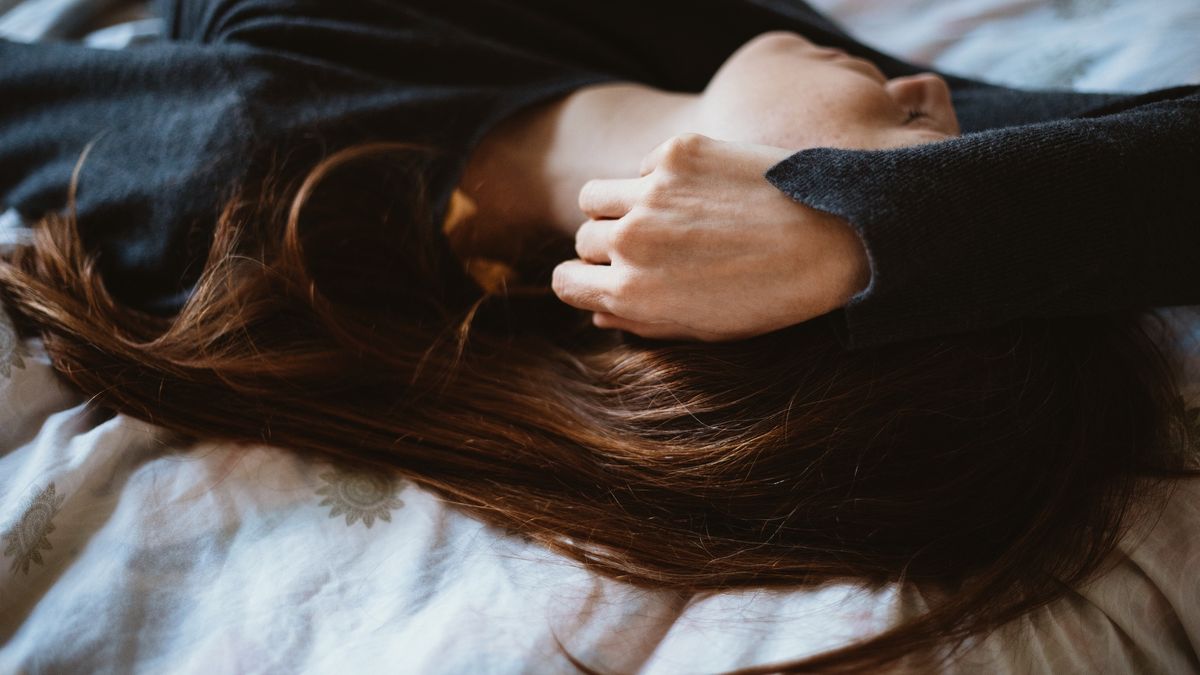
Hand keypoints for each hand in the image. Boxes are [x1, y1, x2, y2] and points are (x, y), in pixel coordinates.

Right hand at [551, 133, 870, 340]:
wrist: (836, 238)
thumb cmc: (773, 295)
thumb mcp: (704, 328)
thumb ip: (643, 321)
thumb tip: (602, 312)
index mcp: (631, 292)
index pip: (564, 282)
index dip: (581, 281)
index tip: (601, 277)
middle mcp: (630, 240)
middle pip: (583, 237)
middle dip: (605, 245)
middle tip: (647, 247)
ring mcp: (651, 191)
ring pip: (595, 195)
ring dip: (614, 205)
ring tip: (654, 213)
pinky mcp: (678, 153)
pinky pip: (642, 165)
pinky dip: (659, 178)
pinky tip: (703, 191)